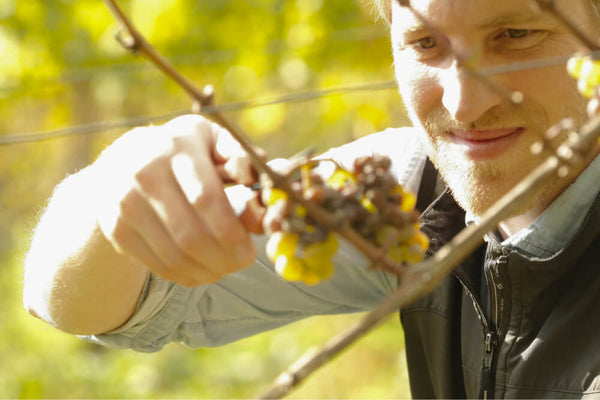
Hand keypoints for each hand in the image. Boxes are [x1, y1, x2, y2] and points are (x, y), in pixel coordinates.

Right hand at [95, 115, 261, 286]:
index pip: (206, 198)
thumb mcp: (213, 141)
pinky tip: (202, 271)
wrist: (121, 161)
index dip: (232, 231)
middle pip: (190, 234)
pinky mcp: (115, 228)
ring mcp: (124, 202)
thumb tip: (266, 193)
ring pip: (174, 255)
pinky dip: (184, 276)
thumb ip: (243, 162)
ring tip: (225, 269)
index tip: (251, 250)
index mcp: (177, 146)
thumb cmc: (184, 152)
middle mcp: (144, 172)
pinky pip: (156, 264)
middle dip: (224, 258)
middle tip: (243, 262)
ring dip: (207, 271)